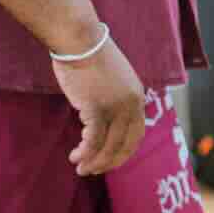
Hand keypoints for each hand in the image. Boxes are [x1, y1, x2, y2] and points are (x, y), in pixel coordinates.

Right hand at [50, 35, 147, 175]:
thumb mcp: (112, 80)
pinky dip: (85, 152)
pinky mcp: (96, 108)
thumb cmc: (90, 57)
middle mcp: (132, 104)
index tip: (111, 160)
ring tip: (81, 168)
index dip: (124, 151)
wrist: (81, 41)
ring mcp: (116, 107)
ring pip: (108, 145)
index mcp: (138, 97)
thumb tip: (103, 118)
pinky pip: (93, 139)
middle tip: (94, 171)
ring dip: (94, 161)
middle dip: (110, 161)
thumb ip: (113, 98)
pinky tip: (76, 156)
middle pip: (125, 144)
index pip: (136, 133)